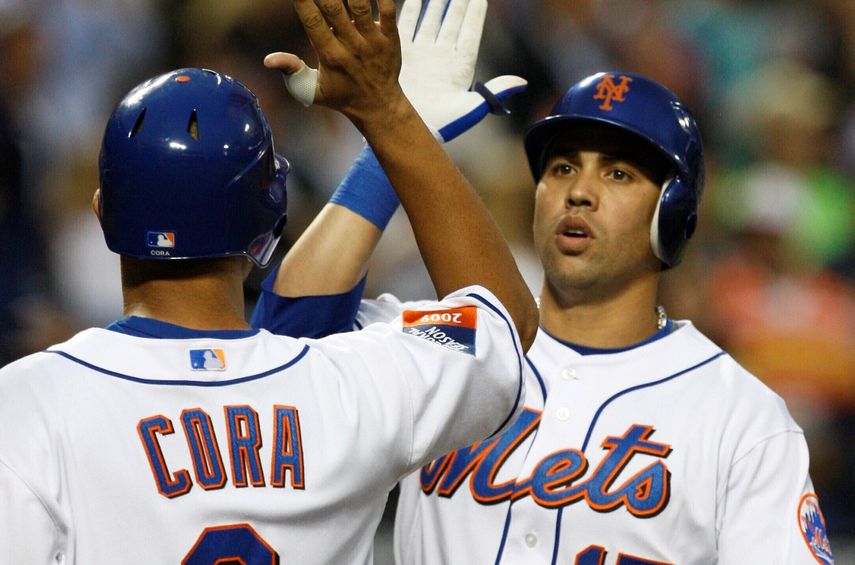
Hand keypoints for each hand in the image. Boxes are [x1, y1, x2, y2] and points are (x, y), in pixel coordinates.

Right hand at [265, 0, 404, 126]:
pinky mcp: (391, 38)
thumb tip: (268, 60)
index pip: (312, 21)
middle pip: (334, 8)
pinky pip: (389, 11)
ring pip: (361, 6)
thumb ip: (291, 72)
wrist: (379, 106)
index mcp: (330, 56)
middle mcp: (351, 46)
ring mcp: (372, 41)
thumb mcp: (311, 91)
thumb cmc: (341, 95)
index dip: (302, 1)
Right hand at [398, 0, 526, 141]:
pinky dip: (412, 10)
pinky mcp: (402, 55)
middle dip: (457, 3)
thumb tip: (523, 83)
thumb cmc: (442, 123)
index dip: (475, 16)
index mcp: (461, 67)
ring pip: (431, 20)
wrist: (405, 129)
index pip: (470, 34)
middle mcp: (442, 57)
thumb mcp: (472, 107)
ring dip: (436, 3)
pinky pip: (408, 26)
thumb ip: (496, 91)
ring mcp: (422, 54)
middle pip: (452, 23)